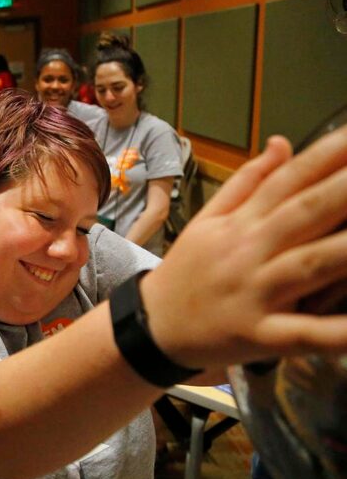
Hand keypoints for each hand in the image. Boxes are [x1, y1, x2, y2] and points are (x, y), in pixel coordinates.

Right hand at [141, 127, 346, 368]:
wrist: (152, 327)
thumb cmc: (186, 273)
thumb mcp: (206, 222)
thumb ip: (246, 183)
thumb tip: (283, 141)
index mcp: (239, 223)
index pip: (286, 180)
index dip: (326, 155)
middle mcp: (249, 252)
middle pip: (304, 213)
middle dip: (345, 189)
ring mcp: (255, 294)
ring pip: (309, 265)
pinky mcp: (259, 337)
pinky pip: (304, 333)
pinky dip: (336, 333)